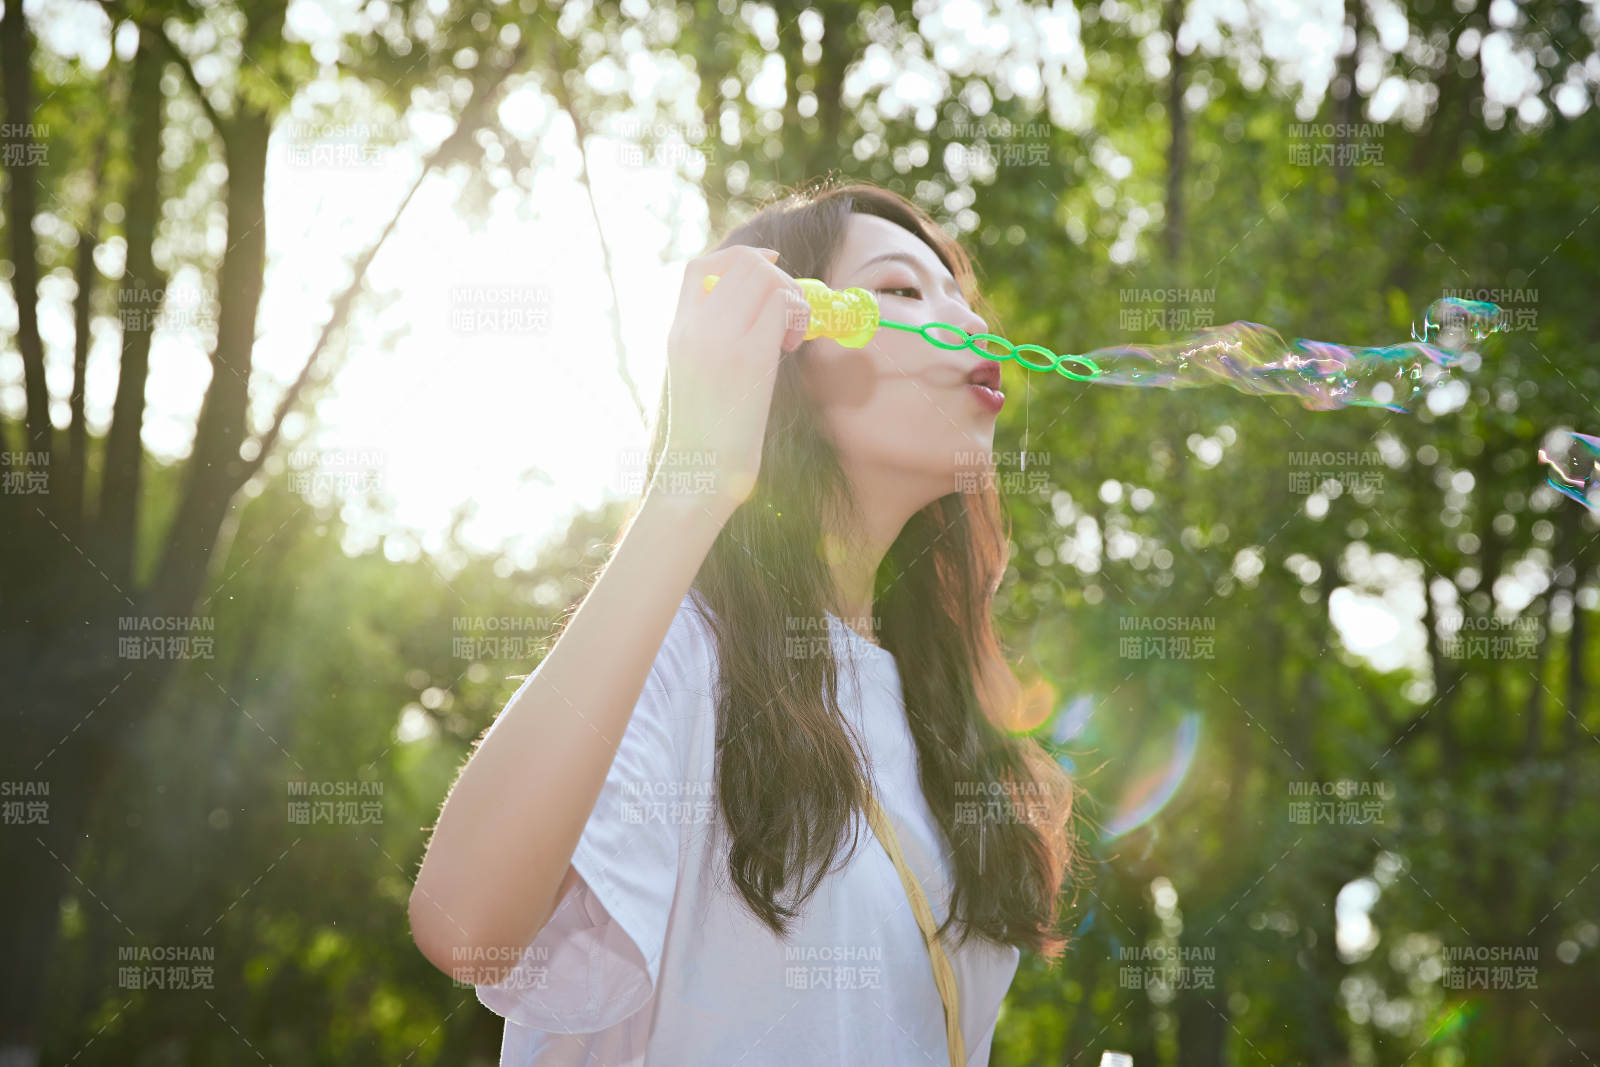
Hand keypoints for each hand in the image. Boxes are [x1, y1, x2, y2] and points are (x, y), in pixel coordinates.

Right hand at [657, 245, 809, 513]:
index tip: (767, 271)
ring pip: (765, 276)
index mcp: (678, 331)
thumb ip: (713, 340)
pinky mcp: (749, 358)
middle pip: (740, 262)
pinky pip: (782, 307)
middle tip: (787, 314)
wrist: (700, 473)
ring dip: (791, 295)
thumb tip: (756, 314)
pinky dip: (798, 316)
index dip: (738, 258)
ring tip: (792, 334)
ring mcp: (720, 340)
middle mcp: (695, 328)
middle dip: (776, 276)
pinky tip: (793, 346)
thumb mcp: (695, 376)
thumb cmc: (706, 434)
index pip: (699, 267)